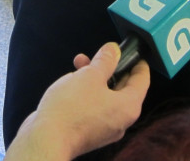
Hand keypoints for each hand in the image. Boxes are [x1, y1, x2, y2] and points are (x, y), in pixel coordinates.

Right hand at [4, 42, 149, 160]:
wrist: (47, 139)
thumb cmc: (71, 108)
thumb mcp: (90, 75)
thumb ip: (105, 61)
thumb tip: (113, 50)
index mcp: (128, 106)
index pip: (142, 80)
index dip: (138, 63)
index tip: (134, 52)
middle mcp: (120, 120)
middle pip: (122, 87)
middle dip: (109, 67)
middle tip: (100, 54)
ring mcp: (104, 128)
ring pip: (105, 96)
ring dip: (94, 78)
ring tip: (79, 63)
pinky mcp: (89, 132)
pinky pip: (93, 107)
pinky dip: (87, 92)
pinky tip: (72, 83)